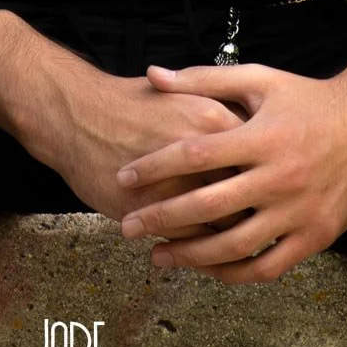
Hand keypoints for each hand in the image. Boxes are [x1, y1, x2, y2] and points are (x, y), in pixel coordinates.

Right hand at [44, 64, 253, 239]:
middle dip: (258, 211)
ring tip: (233, 243)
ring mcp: (180, 184)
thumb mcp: (182, 95)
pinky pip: (195, 241)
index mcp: (216, 118)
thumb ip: (220, 113)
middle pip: (253, 193)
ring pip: (227, 226)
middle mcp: (206, 152)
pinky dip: (203, 251)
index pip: (262, 156)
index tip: (269, 187)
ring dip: (232, 238)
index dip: (269, 175)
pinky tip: (201, 250)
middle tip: (259, 220)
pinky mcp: (155, 212)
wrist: (78, 116)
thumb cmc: (131, 104)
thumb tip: (254, 134)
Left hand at [112, 53, 346, 283]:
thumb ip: (204, 80)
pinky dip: (236, 273)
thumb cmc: (307, 99)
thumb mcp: (259, 80)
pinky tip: (209, 270)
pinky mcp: (316, 236)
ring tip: (159, 255)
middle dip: (162, 218)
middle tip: (127, 227)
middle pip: (208, 206)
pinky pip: (269, 266)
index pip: (196, 155)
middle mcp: (280, 176)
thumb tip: (153, 75)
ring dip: (191, 256)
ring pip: (236, 245)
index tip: (124, 178)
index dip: (155, 167)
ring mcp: (299, 210)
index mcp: (261, 136)